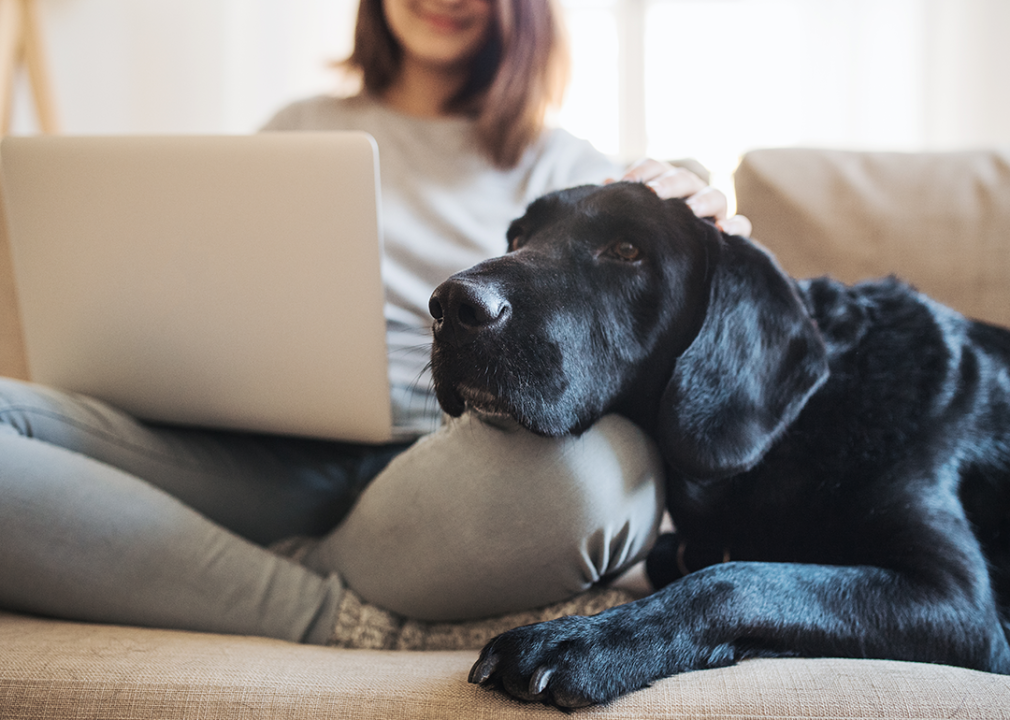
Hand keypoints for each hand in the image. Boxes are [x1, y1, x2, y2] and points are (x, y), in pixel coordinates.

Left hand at [619, 158, 752, 236]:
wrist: (676, 265)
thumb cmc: (648, 236)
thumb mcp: (634, 220)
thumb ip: (624, 203)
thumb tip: (606, 187)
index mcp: (664, 184)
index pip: (655, 167)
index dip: (642, 171)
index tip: (626, 182)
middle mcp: (690, 191)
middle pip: (684, 178)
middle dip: (669, 183)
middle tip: (654, 193)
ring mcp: (713, 210)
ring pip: (715, 195)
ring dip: (703, 200)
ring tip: (691, 210)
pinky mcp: (729, 230)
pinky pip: (741, 225)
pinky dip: (736, 225)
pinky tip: (724, 230)